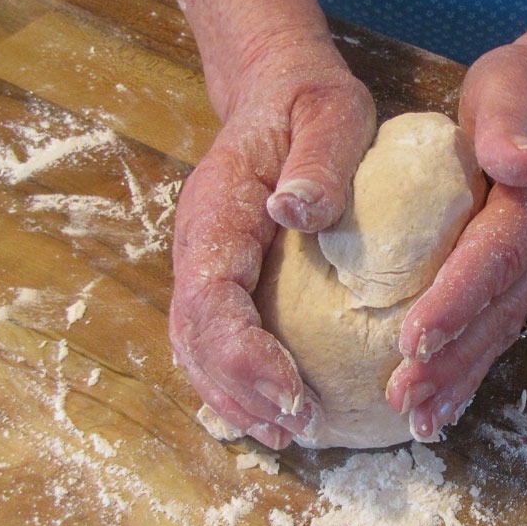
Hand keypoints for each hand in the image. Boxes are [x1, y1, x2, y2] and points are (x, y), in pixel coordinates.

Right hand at [170, 37, 375, 448]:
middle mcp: (200, 244)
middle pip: (195, 336)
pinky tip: (277, 411)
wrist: (277, 90)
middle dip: (239, 392)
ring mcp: (206, 264)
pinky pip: (216, 341)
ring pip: (197, 348)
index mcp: (219, 210)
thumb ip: (319, 158)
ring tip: (288, 435)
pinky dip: (239, 384)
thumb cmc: (310, 104)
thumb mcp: (331, 112)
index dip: (243, 353)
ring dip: (236, 399)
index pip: (211, 295)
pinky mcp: (225, 279)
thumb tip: (298, 209)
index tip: (291, 391)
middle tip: (297, 428)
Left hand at [386, 38, 526, 439]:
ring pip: (497, 335)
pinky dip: (470, 371)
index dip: (454, 303)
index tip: (413, 341)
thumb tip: (519, 162)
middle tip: (403, 400)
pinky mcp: (525, 281)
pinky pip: (497, 332)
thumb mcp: (509, 88)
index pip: (493, 261)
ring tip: (420, 422)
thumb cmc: (520, 90)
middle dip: (448, 363)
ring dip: (458, 381)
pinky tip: (442, 405)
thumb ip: (507, 125)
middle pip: (495, 315)